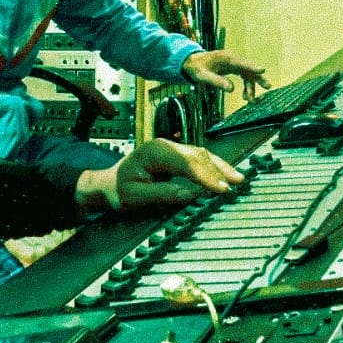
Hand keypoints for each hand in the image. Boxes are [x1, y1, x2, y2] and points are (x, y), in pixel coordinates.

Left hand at [76, 139, 243, 215]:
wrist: (106, 184)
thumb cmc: (117, 190)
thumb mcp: (136, 196)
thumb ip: (164, 193)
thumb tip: (191, 194)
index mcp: (155, 152)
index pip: (187, 163)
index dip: (207, 176)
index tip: (221, 188)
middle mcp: (165, 145)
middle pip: (198, 155)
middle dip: (219, 170)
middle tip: (236, 183)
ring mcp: (170, 148)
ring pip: (201, 154)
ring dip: (219, 166)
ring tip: (237, 179)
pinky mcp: (174, 155)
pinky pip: (197, 158)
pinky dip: (212, 166)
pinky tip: (223, 174)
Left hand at [182, 50, 269, 101]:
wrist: (192, 62)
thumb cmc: (197, 68)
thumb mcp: (203, 76)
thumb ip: (217, 82)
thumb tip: (231, 89)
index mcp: (226, 58)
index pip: (242, 63)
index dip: (252, 67)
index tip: (262, 70)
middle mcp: (232, 59)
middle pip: (248, 69)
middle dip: (258, 78)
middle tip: (268, 86)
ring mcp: (233, 63)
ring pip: (247, 74)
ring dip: (250, 87)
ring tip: (250, 100)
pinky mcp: (233, 67)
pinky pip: (244, 76)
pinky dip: (246, 86)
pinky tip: (244, 96)